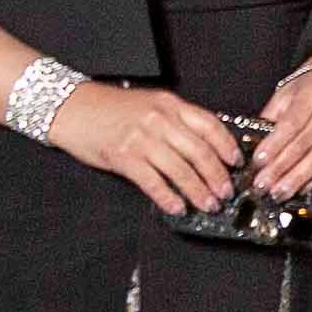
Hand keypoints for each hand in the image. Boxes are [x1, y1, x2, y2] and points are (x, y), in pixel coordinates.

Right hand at [46, 79, 243, 217]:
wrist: (74, 108)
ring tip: (208, 204)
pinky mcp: (123, 157)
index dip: (227, 146)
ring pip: (179, 169)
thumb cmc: (113, 109)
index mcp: (170, 104)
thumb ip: (177, 121)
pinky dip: (168, 197)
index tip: (236, 162)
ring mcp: (141, 138)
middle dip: (216, 175)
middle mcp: (159, 120)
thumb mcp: (151, 104)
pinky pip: (152, 182)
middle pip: (199, 151)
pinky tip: (178, 207)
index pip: (209, 125)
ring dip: (197, 191)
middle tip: (226, 192)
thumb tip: (206, 146)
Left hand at [251, 54, 311, 197]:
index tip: (258, 162)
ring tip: (279, 192)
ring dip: (297, 179)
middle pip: (304, 145)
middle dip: (281, 169)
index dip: (274, 146)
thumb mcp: (291, 87)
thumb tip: (257, 142)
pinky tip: (302, 186)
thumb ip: (274, 114)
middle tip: (263, 185)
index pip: (292, 124)